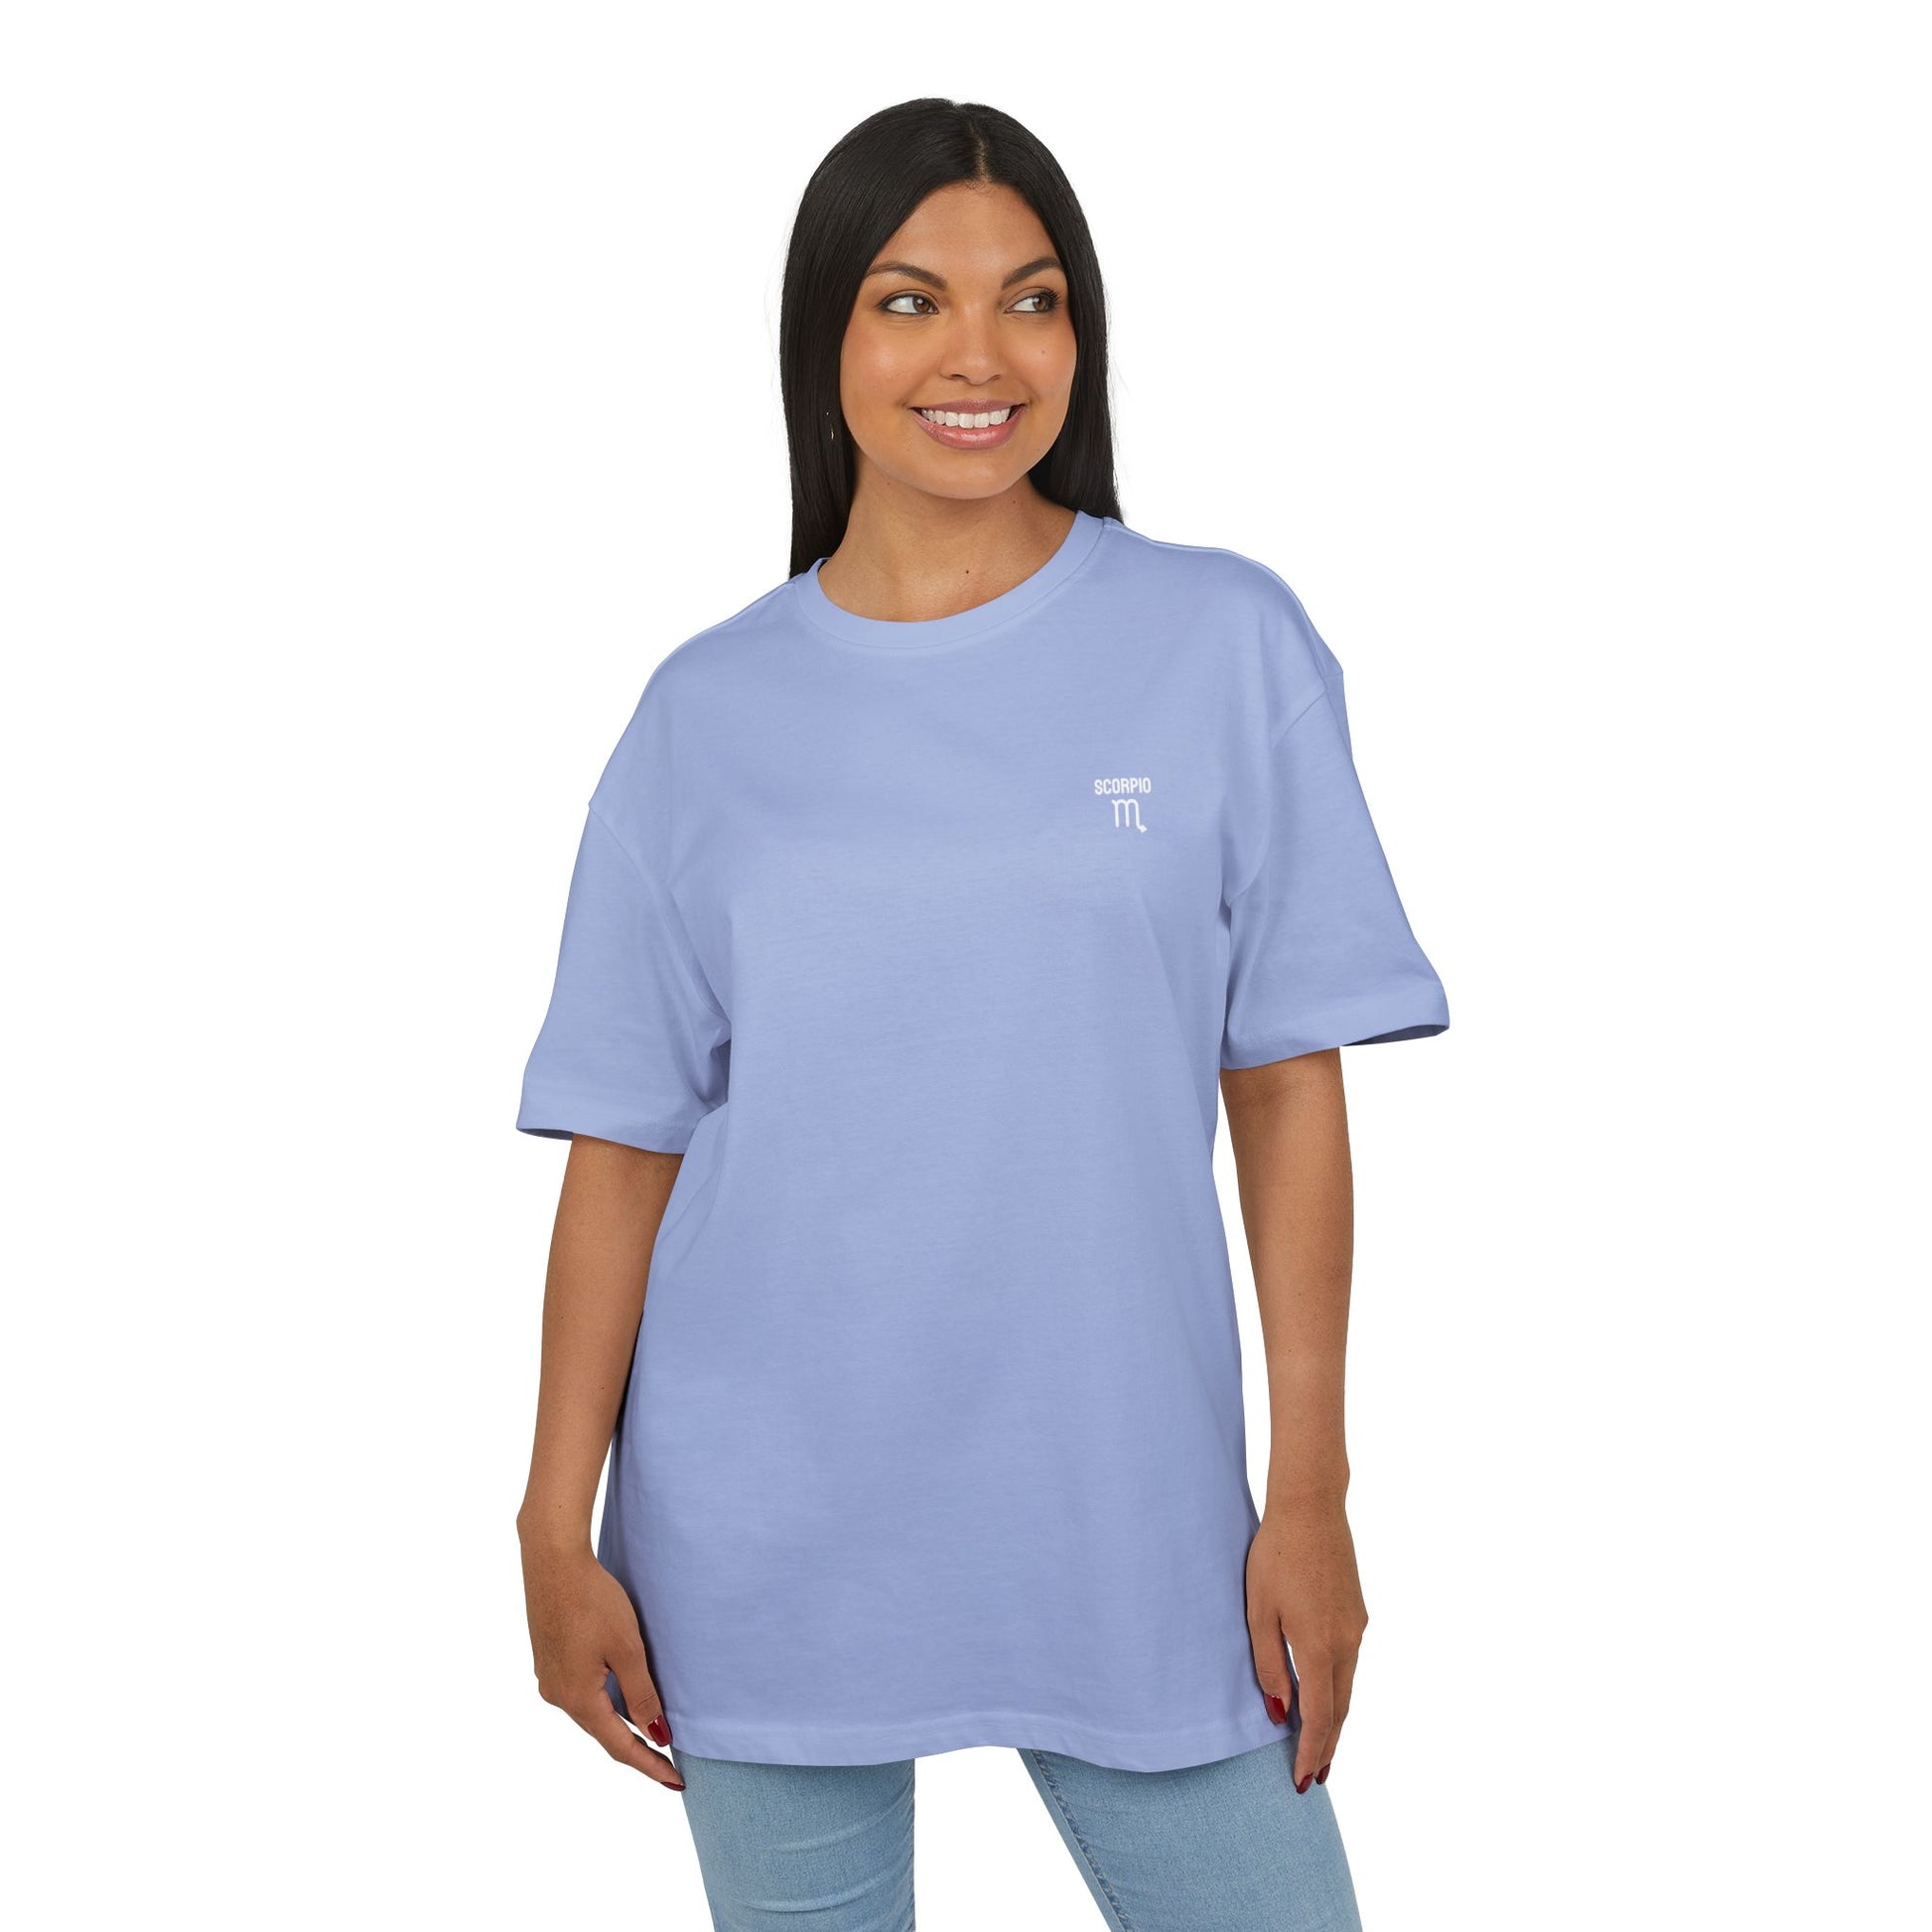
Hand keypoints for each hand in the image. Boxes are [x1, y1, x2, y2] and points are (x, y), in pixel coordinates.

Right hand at [519, 1533, 683, 1790]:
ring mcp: (549, 1677)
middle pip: (603, 1731)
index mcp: (577, 1699)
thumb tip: (657, 1734)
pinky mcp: (548, 1658)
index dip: (649, 1764)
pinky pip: (581, 1691)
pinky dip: (605, 1699)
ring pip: (591, 1710)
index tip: (675, 1782)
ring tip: (651, 1729)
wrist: (553, 1560)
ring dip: (619, 1722)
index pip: (619, 1746)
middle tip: (669, 1761)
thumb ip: (641, 1695)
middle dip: (636, 1747)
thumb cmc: (593, 1600)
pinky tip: (621, 1693)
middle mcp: (557, 1695)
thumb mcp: (627, 1649)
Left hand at [1246, 1497, 1367, 1791]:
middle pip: (1340, 1709)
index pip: (1321, 1717)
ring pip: (1348, 1686)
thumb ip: (1270, 1664)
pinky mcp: (1357, 1612)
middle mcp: (1347, 1642)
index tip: (1303, 1780)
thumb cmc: (1274, 1555)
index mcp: (1320, 1646)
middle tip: (1315, 1777)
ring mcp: (1357, 1627)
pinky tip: (1325, 1693)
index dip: (1312, 1752)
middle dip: (1328, 1746)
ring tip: (1321, 1746)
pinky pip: (1350, 1662)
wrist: (1311, 1507)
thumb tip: (1280, 1712)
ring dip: (1335, 1719)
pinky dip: (1338, 1688)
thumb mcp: (1259, 1611)